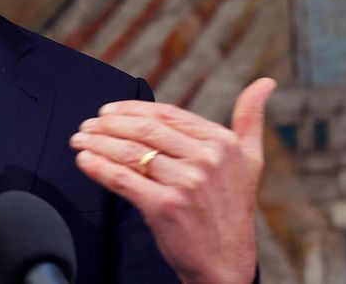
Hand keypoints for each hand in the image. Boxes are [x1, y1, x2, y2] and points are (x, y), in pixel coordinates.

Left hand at [70, 78, 275, 283]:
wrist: (225, 264)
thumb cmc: (231, 209)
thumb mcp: (250, 161)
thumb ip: (250, 119)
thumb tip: (266, 81)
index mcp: (222, 143)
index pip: (166, 114)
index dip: (131, 109)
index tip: (107, 110)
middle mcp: (207, 160)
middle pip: (144, 130)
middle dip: (108, 124)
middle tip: (86, 125)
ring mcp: (187, 183)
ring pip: (129, 152)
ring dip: (97, 142)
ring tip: (79, 140)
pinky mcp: (165, 206)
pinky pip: (122, 179)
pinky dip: (97, 167)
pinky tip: (83, 160)